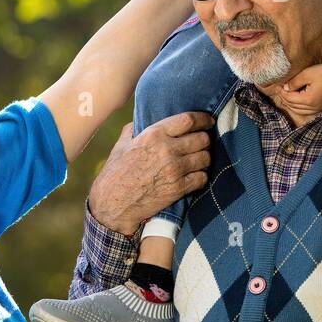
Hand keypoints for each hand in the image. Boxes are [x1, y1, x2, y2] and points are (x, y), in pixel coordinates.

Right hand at [87, 111, 212, 235]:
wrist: (113, 204)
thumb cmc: (115, 172)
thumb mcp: (122, 144)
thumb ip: (136, 128)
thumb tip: (144, 117)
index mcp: (154, 134)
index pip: (188, 120)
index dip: (203, 118)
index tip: (208, 121)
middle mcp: (167, 150)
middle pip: (202, 138)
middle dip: (205, 139)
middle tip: (203, 142)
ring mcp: (174, 170)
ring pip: (205, 158)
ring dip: (204, 158)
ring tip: (199, 160)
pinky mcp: (178, 188)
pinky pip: (202, 178)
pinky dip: (201, 176)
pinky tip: (195, 176)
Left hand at [278, 52, 321, 118]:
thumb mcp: (307, 74)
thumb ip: (294, 82)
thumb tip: (285, 88)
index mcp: (308, 100)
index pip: (290, 98)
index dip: (282, 92)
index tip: (277, 85)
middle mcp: (314, 107)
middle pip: (294, 107)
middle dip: (285, 99)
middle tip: (280, 91)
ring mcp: (320, 108)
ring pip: (301, 111)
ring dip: (292, 105)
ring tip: (286, 96)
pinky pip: (309, 111)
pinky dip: (300, 108)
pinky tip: (298, 102)